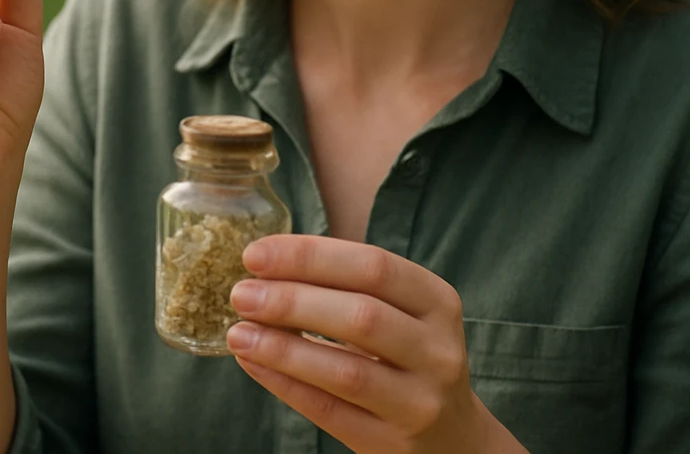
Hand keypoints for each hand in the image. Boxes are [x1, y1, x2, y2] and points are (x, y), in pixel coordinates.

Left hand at [227, 235, 525, 453]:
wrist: (450, 438)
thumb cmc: (407, 356)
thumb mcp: (400, 314)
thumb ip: (347, 287)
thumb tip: (265, 268)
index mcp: (437, 302)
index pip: (374, 266)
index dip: (310, 256)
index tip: (255, 255)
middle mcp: (437, 350)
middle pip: (361, 315)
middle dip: (291, 301)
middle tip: (241, 294)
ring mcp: (418, 401)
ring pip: (346, 370)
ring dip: (283, 348)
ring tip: (238, 333)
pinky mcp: (390, 441)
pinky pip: (329, 411)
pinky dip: (285, 384)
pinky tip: (253, 363)